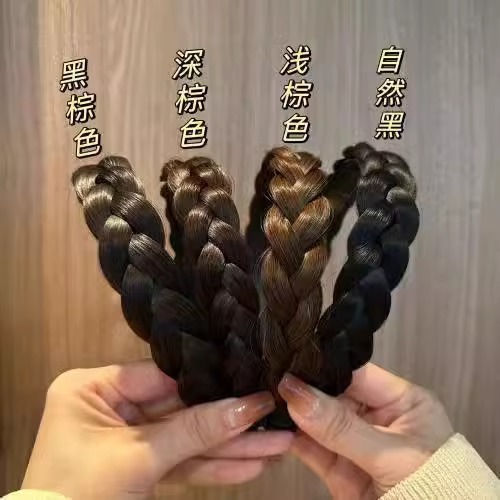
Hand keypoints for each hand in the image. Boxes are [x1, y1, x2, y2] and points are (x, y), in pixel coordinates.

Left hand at [22, 360, 292, 498]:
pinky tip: (249, 466)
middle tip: (273, 418)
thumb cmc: (81, 493)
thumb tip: (250, 406)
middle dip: (227, 421)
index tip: (251, 382)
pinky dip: (210, 467)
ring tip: (275, 445)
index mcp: (94, 388)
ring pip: (185, 438)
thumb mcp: (139, 457)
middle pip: (180, 410)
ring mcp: (126, 437)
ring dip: (228, 447)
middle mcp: (110, 406)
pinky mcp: (139, 466)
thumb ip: (195, 430)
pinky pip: (178, 461)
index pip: (163, 376)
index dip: (209, 381)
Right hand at [278, 363, 453, 498]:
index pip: (357, 374)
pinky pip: (311, 449)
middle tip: (273, 377)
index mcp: (402, 401)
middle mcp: (376, 417)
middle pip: (333, 396)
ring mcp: (356, 444)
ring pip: (317, 422)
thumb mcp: (391, 454)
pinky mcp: (339, 470)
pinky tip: (275, 427)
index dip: (326, 366)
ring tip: (268, 398)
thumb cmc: (434, 489)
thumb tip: (296, 393)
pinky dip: (291, 441)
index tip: (292, 359)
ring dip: (294, 415)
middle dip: (305, 390)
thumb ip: (342, 426)